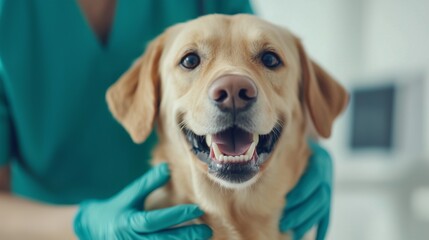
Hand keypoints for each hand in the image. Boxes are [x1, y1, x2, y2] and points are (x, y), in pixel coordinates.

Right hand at [74, 163, 211, 239]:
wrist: (92, 230)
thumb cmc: (115, 210)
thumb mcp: (129, 195)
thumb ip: (148, 183)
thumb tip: (167, 167)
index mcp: (128, 223)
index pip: (155, 221)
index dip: (176, 216)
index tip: (196, 210)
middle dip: (186, 236)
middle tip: (207, 230)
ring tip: (204, 239)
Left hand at [279, 141, 332, 239]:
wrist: (305, 141)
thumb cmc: (290, 144)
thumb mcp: (290, 146)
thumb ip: (283, 154)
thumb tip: (261, 165)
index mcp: (320, 158)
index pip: (314, 178)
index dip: (301, 192)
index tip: (284, 202)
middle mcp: (327, 172)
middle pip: (318, 196)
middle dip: (300, 212)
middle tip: (283, 224)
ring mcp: (329, 185)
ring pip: (321, 207)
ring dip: (307, 222)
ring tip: (291, 233)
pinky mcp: (327, 196)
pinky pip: (327, 215)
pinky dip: (321, 228)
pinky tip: (315, 239)